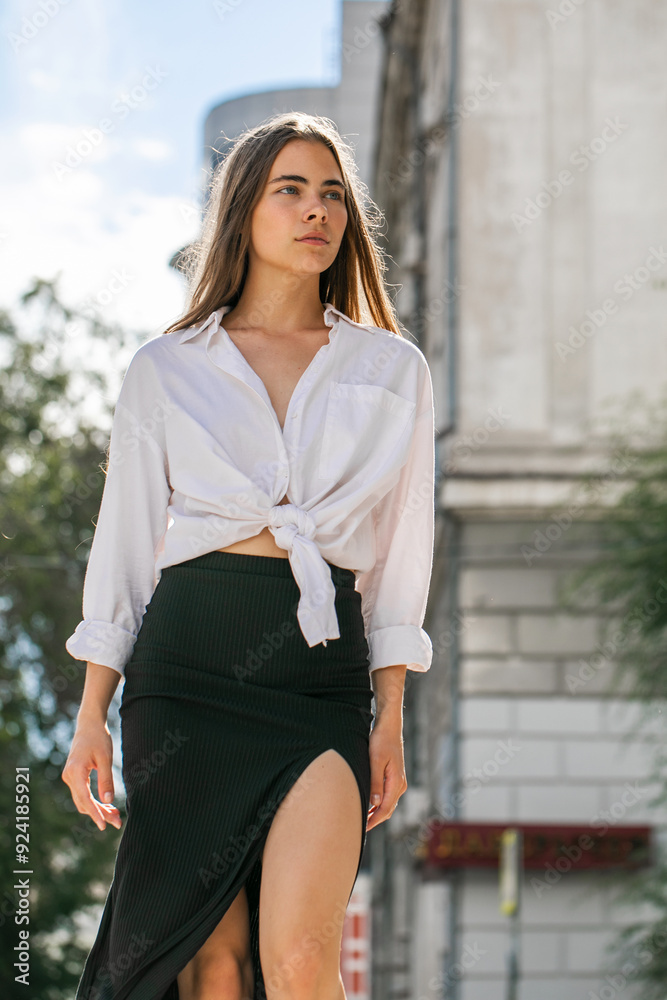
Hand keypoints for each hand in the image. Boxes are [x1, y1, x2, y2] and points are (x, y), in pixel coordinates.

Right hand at [62, 719, 121, 831]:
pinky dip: (94, 801)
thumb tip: (108, 801)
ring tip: (116, 815)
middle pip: (84, 803)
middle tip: (118, 822)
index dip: (95, 814)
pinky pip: (83, 794)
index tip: (103, 826)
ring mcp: (70, 777)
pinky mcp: (74, 776)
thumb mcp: (105, 758)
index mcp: (75, 772)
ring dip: (97, 809)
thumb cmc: (98, 738)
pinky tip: (107, 805)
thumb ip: (106, 779)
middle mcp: (69, 777)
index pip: (85, 799)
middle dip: (100, 814)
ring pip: (83, 800)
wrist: (89, 725)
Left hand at [366, 717, 406, 831]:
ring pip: (388, 803)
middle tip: (359, 828)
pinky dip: (379, 804)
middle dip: (375, 820)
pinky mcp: (394, 778)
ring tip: (361, 819)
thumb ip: (375, 782)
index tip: (362, 828)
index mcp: (396, 782)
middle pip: (388, 809)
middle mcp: (400, 784)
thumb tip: (374, 804)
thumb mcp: (375, 761)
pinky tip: (368, 805)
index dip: (374, 820)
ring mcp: (398, 781)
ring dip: (376, 813)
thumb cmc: (381, 741)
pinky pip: (387, 796)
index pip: (385, 809)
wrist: (389, 728)